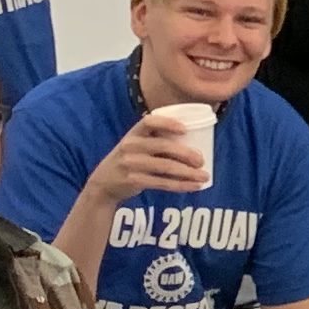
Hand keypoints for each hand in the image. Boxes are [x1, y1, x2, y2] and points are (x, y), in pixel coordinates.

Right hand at [88, 118, 211, 203]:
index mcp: (133, 133)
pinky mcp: (134, 181)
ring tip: (205, 176)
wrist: (104, 183)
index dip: (167, 123)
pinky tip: (194, 186)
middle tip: (201, 160)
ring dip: (188, 172)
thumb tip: (194, 142)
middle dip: (186, 153)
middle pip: (163, 146)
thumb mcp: (136, 145)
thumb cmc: (130, 160)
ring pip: (165, 167)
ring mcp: (131, 164)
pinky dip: (181, 185)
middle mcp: (130, 146)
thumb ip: (156, 141)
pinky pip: (162, 183)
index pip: (149, 121)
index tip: (185, 129)